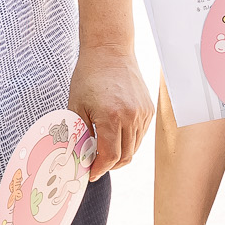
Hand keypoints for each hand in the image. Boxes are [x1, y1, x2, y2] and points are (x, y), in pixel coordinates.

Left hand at [67, 48, 153, 177]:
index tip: (90, 173)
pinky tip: (115, 136)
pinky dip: (128, 141)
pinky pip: (140, 135)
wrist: (109, 51)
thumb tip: (79, 157)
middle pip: (125, 156)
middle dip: (109, 165)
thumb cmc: (88, 77)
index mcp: (111, 117)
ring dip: (120, 154)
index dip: (99, 169)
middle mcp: (131, 117)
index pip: (110, 156)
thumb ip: (79, 133)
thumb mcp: (76, 105)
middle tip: (95, 165)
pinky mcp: (148, 110)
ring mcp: (143, 113)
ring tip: (103, 151)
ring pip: (134, 147)